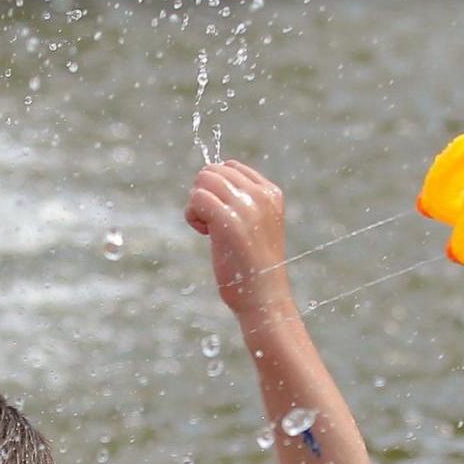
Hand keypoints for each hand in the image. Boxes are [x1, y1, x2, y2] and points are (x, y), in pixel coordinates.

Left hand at [185, 161, 291, 314]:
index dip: (216, 188)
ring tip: (208, 229)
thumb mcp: (256, 225)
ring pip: (202, 181)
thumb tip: (207, 176)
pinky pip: (196, 199)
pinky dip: (192, 216)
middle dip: (204, 194)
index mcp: (271, 193)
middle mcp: (261, 195)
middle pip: (212, 171)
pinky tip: (204, 233)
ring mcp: (245, 206)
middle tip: (211, 223)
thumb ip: (242, 200)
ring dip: (196, 204)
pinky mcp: (227, 220)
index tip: (222, 214)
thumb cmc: (253, 266)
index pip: (231, 166)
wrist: (263, 297)